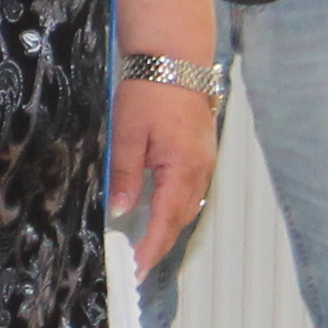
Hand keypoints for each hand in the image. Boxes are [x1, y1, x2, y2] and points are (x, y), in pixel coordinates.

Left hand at [110, 78, 220, 266]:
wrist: (174, 57)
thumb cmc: (150, 89)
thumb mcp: (127, 132)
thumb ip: (126, 174)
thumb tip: (122, 210)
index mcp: (182, 168)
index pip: (167, 220)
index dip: (153, 248)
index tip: (138, 270)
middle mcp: (201, 169)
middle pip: (182, 217)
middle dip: (162, 243)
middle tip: (140, 263)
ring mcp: (205, 160)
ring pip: (190, 204)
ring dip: (171, 225)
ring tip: (149, 243)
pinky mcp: (202, 150)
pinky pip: (192, 188)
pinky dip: (177, 205)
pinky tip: (162, 209)